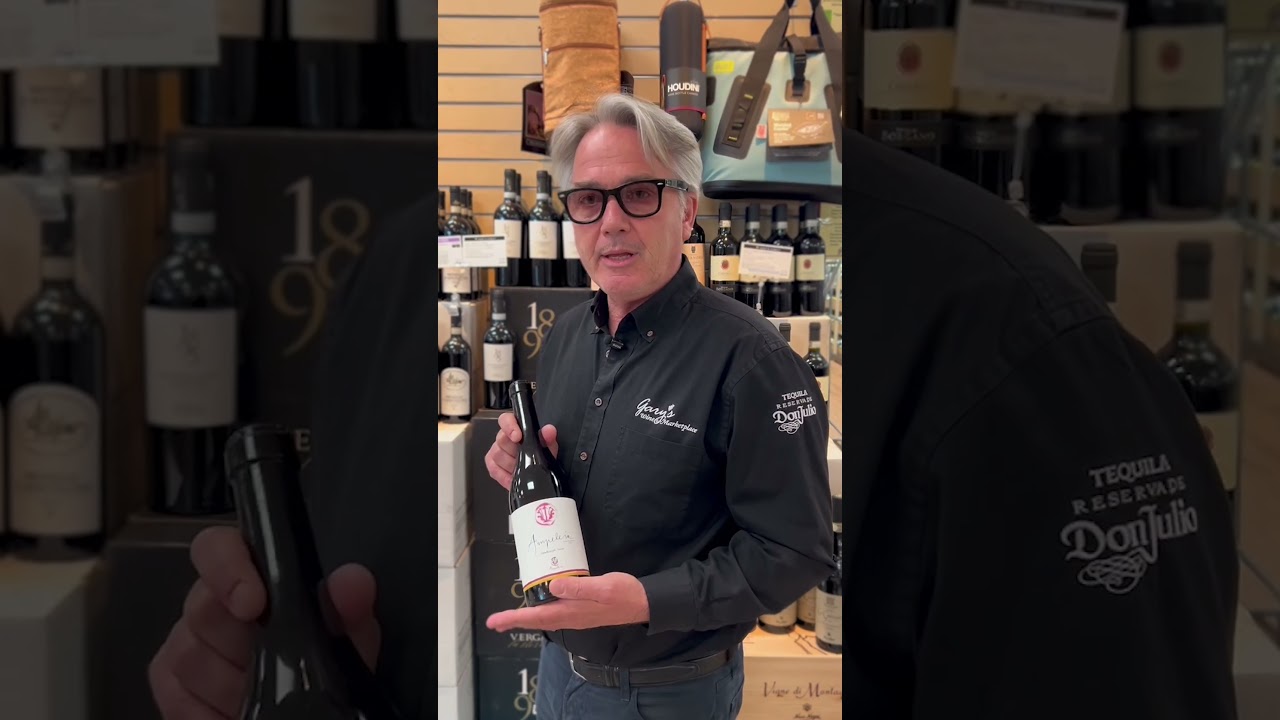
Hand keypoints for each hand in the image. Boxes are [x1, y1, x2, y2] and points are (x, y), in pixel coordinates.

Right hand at [149, 526, 381, 718]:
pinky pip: (175, 698)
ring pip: (188, 655)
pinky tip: (235, 713)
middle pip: (202, 607)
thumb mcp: (346, 639)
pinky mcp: (170, 686)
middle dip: (240, 643)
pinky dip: (207, 713)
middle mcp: (210, 605)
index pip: (217, 547)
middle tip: (276, 666)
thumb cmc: (323, 667)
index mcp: (253, 577)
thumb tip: (352, 581)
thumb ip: (349, 609)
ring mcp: (185, 644)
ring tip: (265, 694)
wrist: (306, 714)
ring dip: (230, 684)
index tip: (251, 602)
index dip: (226, 568)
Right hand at [484, 411, 558, 490]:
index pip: (506, 420)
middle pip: (501, 439)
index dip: (509, 426)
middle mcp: (504, 438)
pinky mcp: (493, 466)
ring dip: (511, 463)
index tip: (517, 436)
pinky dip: (504, 475)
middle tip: (526, 458)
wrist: (540, 474)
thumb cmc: (542, 456)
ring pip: (497, 454)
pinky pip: (493, 469)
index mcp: (517, 428)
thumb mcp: (549, 448)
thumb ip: (548, 438)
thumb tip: (548, 431)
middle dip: (514, 450)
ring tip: (523, 468)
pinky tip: (514, 476)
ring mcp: (497, 452)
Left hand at [486, 573, 649, 631]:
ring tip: (511, 617)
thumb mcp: (602, 586)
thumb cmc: (624, 593)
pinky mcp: (582, 612)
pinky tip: (541, 606)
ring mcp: (577, 617)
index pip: (537, 617)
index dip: (514, 618)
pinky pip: (555, 614)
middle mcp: (571, 617)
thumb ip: (578, 587)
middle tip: (495, 622)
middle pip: (537, 621)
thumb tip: (553, 586)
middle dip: (515, 621)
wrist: (644, 603)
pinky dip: (541, 613)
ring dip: (527, 619)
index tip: (495, 621)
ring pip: (545, 619)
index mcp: (572, 612)